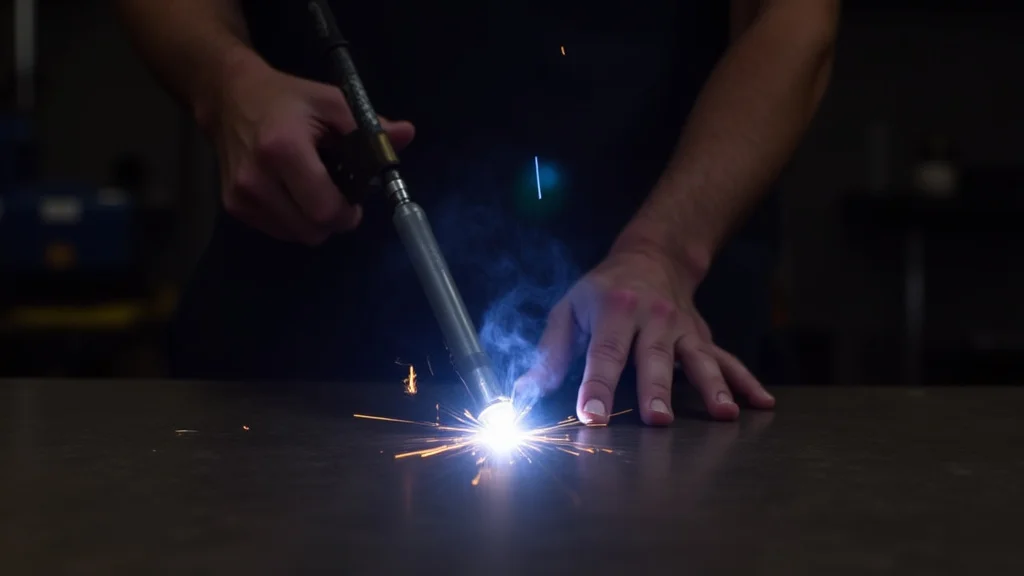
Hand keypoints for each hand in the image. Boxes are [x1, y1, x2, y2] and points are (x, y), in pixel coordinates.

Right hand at [208, 58, 414, 244]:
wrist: (229, 98)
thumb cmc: (287, 100)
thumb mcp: (331, 102)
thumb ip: (369, 127)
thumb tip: (407, 134)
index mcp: (283, 150)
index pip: (325, 210)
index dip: (348, 212)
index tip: (354, 199)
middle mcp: (257, 179)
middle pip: (313, 231)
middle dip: (333, 219)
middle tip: (336, 193)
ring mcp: (241, 197)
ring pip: (297, 236)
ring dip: (313, 221)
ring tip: (311, 187)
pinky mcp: (233, 207)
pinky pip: (279, 231)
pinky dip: (293, 220)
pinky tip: (292, 192)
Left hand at [515, 243, 774, 424]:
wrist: (654, 256)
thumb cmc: (603, 289)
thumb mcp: (568, 309)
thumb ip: (550, 352)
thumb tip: (526, 393)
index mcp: (615, 310)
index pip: (604, 354)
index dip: (597, 386)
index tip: (592, 416)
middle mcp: (652, 319)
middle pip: (654, 359)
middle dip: (656, 391)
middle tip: (657, 420)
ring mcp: (682, 330)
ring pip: (698, 361)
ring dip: (711, 388)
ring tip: (723, 415)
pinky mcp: (703, 339)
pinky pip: (728, 361)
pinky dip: (746, 382)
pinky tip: (761, 403)